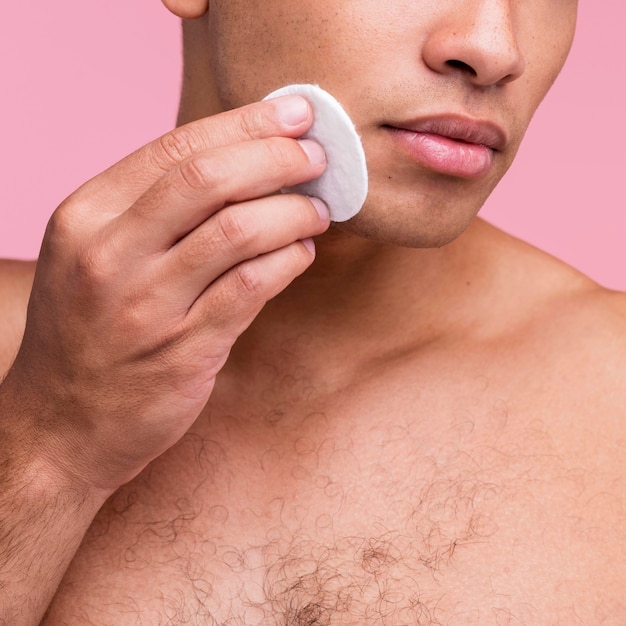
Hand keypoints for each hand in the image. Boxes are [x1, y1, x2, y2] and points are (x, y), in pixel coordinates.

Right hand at [7, 95, 328, 491]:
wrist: (60, 426)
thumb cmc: (88, 334)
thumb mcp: (94, 256)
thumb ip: (153, 210)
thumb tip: (240, 163)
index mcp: (86, 217)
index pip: (176, 147)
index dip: (246, 124)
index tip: (295, 114)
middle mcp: (110, 255)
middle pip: (209, 178)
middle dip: (278, 158)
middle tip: (318, 158)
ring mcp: (146, 305)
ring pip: (239, 230)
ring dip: (293, 213)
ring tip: (317, 211)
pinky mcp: (184, 350)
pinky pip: (253, 287)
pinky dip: (290, 260)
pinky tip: (303, 253)